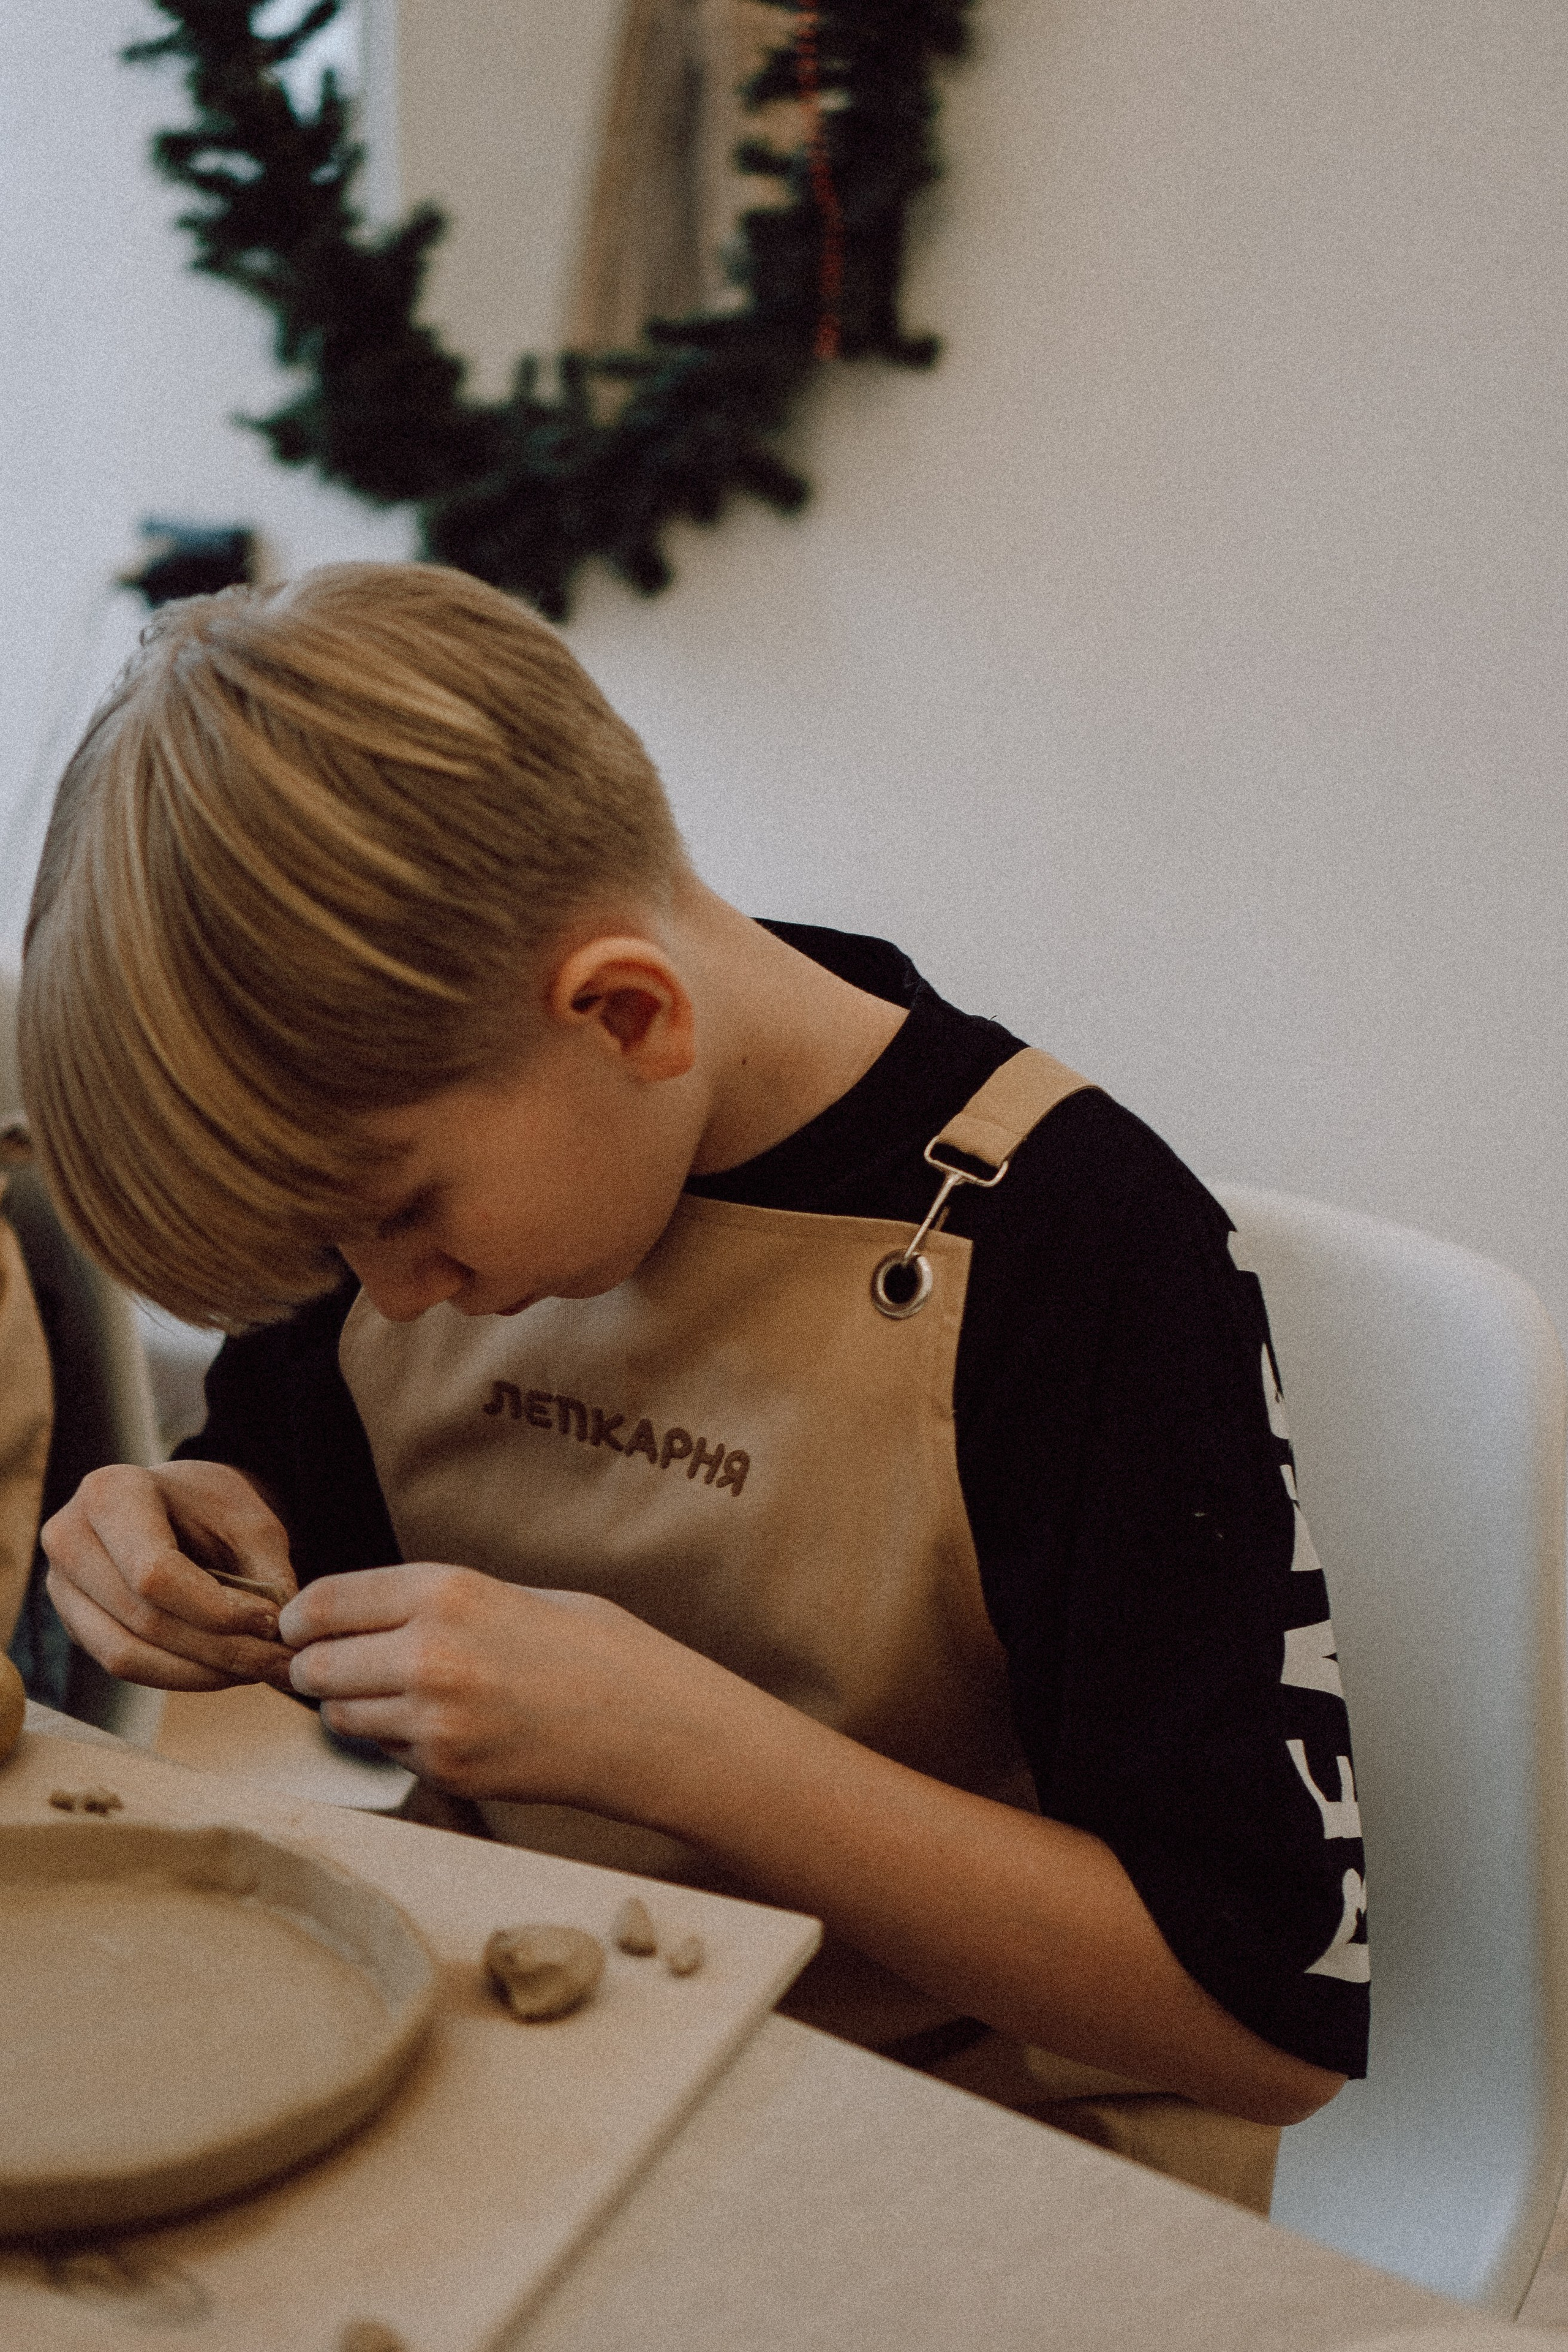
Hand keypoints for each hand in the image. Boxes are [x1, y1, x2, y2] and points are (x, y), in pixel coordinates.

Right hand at [41, 1460, 298, 1691]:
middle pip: (143, 1618)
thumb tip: (280, 1634)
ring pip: (127, 1655)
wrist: (173, 1504)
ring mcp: (62, 1586)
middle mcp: (69, 1539)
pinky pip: (123, 1665)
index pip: (155, 1573)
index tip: (272, 1623)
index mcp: (110, 1493)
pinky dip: (179, 1676)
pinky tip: (224, 1671)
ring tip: (257, 1671)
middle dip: (220, 1650)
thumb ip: (267, 1573)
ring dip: (200, 1674)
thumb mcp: (250, 1522)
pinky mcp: (73, 1623)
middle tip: (277, 1662)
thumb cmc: (211, 1506)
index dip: (217, 1610)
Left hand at [280, 1565, 731, 1811]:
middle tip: (334, 1666)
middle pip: (315, 1665)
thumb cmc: (590, 1648)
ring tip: (393, 1697)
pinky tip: (437, 1727)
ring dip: (350, 1706)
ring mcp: (433, 1720)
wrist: (649, 1724)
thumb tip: (359, 1618)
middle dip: (316, 1666)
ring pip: (339, 1714)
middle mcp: (428, 1653)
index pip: (325, 1602)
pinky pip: (383, 1751)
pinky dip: (393, 1741)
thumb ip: (431, 1604)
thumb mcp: (508, 1595)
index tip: (298, 1626)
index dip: (300, 1617)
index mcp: (445, 1592)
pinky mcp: (445, 1769)